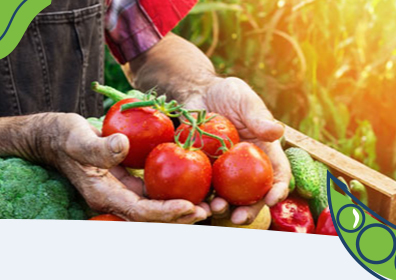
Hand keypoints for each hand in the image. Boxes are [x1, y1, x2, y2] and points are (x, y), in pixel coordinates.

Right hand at [18, 113, 209, 222]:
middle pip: (151, 216)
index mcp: (103, 193)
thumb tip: (123, 145)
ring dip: (180, 207)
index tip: (189, 207)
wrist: (56, 138)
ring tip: (207, 204)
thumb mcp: (76, 137)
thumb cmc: (63, 136)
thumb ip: (97, 146)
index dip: (164, 212)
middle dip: (178, 216)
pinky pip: (153, 193)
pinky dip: (172, 193)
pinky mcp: (128, 183)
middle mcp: (115, 198)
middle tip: (207, 211)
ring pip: (155, 206)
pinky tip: (191, 185)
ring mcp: (122, 192)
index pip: (138, 211)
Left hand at [185, 77, 290, 223]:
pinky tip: (195, 202)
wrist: (198, 94)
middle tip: (239, 218)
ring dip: (224, 208)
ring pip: (228, 197)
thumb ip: (258, 116)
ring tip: (215, 209)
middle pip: (254, 195)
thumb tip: (277, 131)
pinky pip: (204, 188)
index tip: (272, 198)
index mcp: (264, 152)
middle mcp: (247, 167)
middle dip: (249, 210)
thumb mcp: (244, 100)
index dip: (278, 189)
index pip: (278, 174)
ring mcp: (225, 171)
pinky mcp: (205, 170)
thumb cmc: (227, 94)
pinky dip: (202, 198)